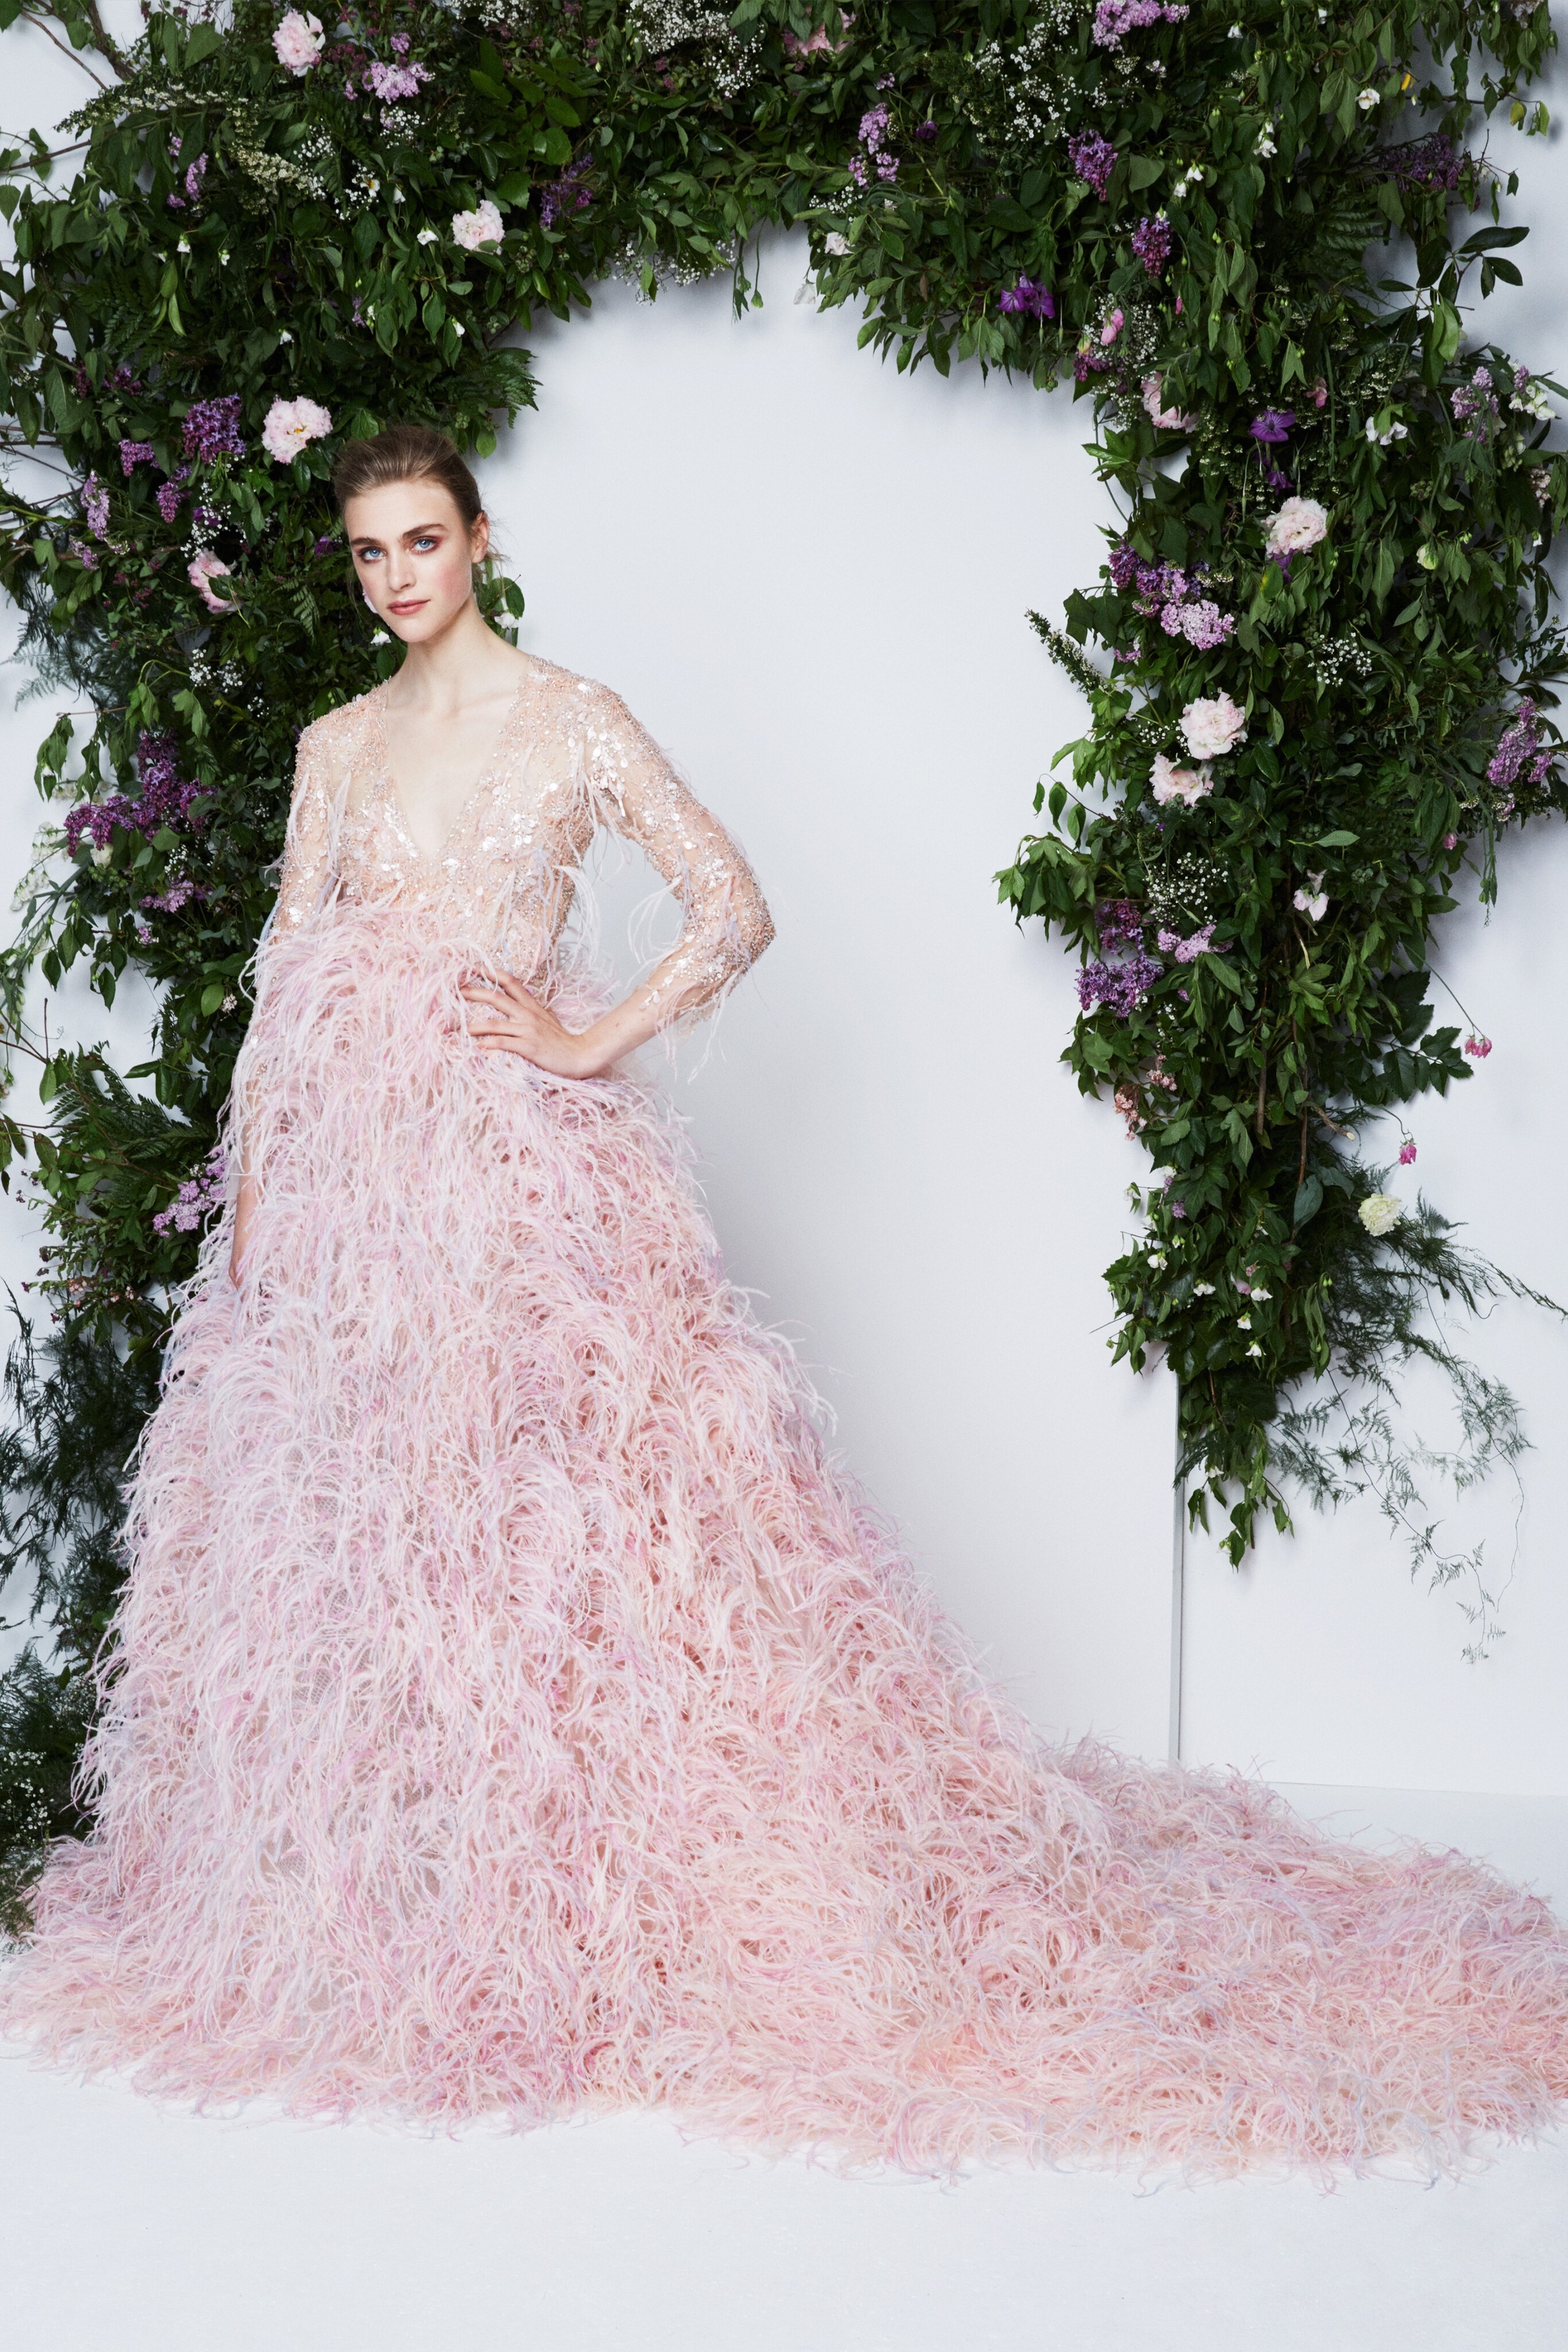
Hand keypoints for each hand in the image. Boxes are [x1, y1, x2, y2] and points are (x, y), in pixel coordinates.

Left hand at [458, 970, 610, 1078]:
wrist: (580, 1055)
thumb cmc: (561, 1040)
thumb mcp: (546, 1019)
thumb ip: (530, 1012)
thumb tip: (514, 1007)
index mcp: (532, 1006)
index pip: (511, 982)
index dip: (493, 973)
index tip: (476, 968)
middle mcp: (528, 1014)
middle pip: (497, 998)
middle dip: (475, 992)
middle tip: (459, 990)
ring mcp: (528, 1030)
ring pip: (495, 1023)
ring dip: (476, 1025)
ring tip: (464, 1028)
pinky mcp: (528, 1047)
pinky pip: (503, 1043)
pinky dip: (489, 1044)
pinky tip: (479, 1047)